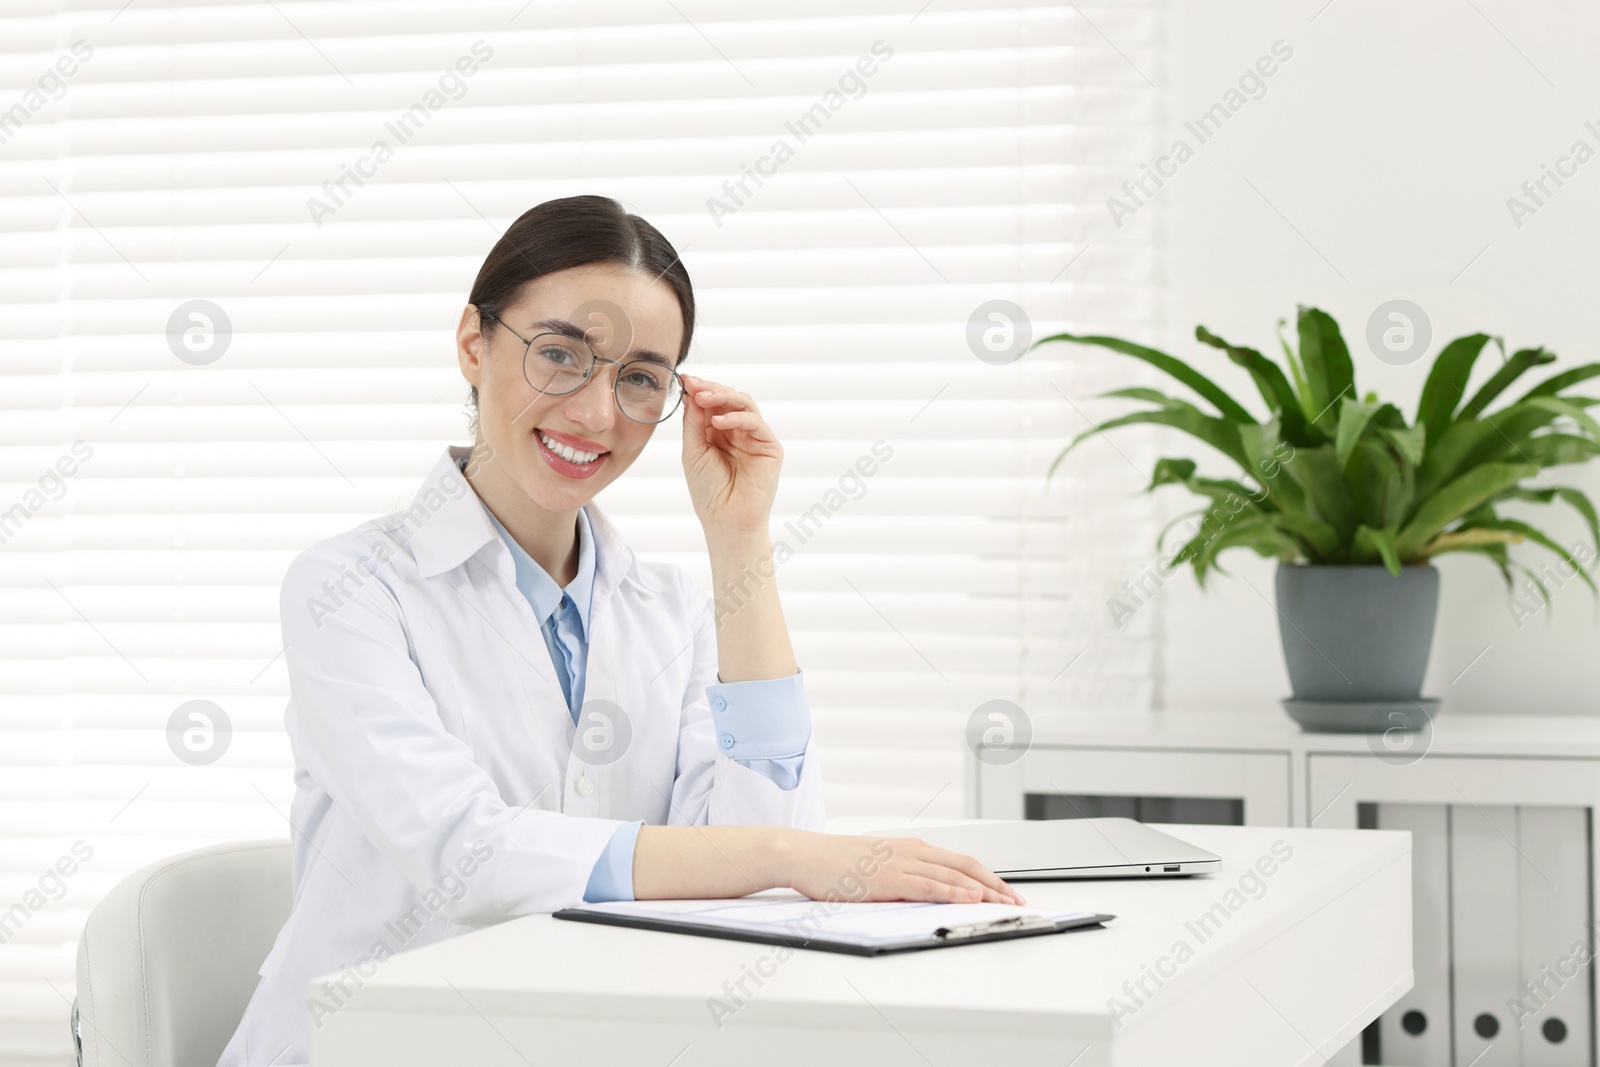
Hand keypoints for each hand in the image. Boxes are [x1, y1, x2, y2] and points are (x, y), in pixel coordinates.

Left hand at [680, 372, 780, 538]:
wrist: (726, 521)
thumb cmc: (708, 492)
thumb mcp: (693, 451)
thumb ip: (694, 422)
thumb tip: (691, 391)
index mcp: (719, 433)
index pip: (712, 403)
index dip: (699, 390)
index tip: (684, 380)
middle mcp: (738, 432)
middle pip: (728, 399)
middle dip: (710, 389)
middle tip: (693, 384)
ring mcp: (755, 438)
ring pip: (744, 404)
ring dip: (723, 396)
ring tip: (703, 397)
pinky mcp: (770, 447)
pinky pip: (755, 422)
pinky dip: (736, 418)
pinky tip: (717, 423)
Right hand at [776, 830, 1026, 905]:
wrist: (803, 854)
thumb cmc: (833, 864)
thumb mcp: (875, 866)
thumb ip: (901, 875)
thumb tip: (922, 892)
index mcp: (910, 848)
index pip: (960, 861)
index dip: (987, 876)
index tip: (1006, 891)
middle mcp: (911, 851)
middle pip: (966, 865)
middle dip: (996, 884)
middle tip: (1018, 900)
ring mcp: (901, 863)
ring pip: (954, 874)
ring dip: (985, 890)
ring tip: (1007, 903)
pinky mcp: (889, 878)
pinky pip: (930, 885)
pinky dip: (955, 891)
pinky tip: (972, 898)